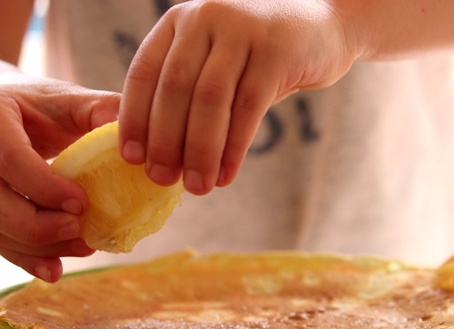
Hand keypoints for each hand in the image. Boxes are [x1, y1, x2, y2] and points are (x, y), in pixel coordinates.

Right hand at [0, 75, 120, 281]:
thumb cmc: (41, 105)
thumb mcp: (70, 97)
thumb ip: (104, 110)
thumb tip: (140, 141)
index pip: (9, 159)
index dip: (46, 188)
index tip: (84, 204)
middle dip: (39, 227)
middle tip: (83, 233)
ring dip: (35, 247)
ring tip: (81, 248)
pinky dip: (22, 257)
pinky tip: (54, 268)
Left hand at [118, 0, 355, 194]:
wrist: (322, 26)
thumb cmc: (258, 54)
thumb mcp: (214, 60)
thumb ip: (183, 92)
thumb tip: (149, 151)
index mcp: (179, 22)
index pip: (144, 72)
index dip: (134, 118)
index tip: (131, 158)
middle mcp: (205, 18)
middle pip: (175, 88)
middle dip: (165, 140)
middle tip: (162, 179)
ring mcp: (242, 30)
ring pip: (210, 100)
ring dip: (200, 150)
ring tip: (197, 185)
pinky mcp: (277, 50)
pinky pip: (248, 107)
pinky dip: (234, 147)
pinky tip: (227, 174)